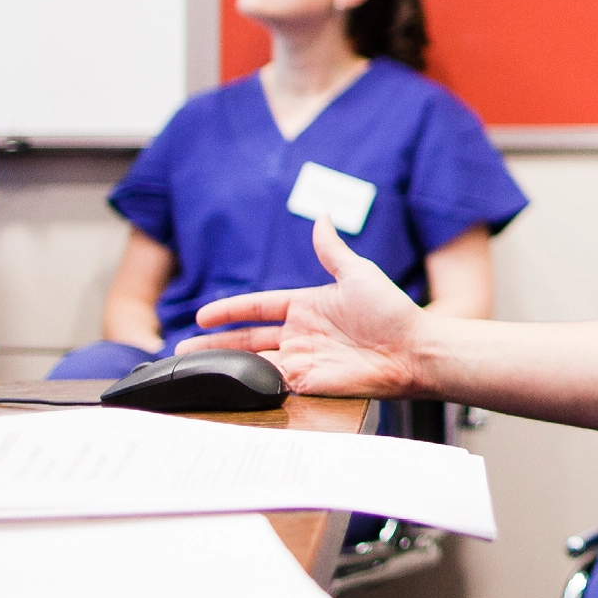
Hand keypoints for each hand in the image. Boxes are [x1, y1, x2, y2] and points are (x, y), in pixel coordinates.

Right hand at [181, 218, 426, 397]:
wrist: (413, 350)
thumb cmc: (392, 310)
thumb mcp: (357, 273)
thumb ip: (331, 249)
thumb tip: (322, 214)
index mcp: (307, 305)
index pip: (258, 307)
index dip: (230, 310)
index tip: (203, 314)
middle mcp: (301, 333)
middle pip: (247, 339)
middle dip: (215, 344)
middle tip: (183, 349)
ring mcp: (303, 359)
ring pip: (253, 362)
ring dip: (224, 365)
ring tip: (192, 368)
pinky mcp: (308, 383)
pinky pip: (270, 383)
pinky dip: (247, 382)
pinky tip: (225, 383)